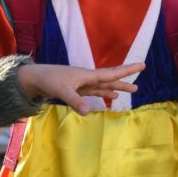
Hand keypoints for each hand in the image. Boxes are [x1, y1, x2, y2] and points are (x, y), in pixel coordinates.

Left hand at [17, 63, 143, 114]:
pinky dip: (105, 92)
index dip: (127, 70)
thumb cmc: (49, 80)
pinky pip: (96, 91)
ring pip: (105, 85)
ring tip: (132, 89)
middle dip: (125, 79)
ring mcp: (84, 83)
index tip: (142, 64)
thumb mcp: (62, 91)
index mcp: (88, 75)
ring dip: (118, 87)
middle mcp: (88, 78)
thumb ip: (75, 101)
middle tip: (141, 77)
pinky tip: (112, 95)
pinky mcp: (78, 89)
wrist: (36, 78)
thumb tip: (87, 112)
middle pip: (111, 79)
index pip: (111, 73)